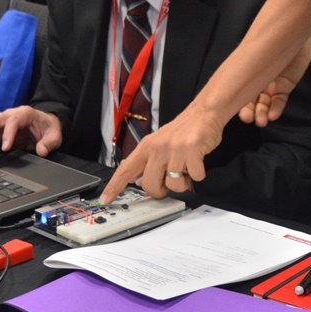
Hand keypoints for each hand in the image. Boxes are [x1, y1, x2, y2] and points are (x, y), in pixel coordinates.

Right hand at [0, 106, 61, 156]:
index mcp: (26, 113)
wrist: (47, 124)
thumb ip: (49, 143)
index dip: (8, 134)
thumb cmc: (49, 129)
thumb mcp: (54, 136)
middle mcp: (13, 114)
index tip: (5, 148)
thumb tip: (41, 151)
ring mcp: (5, 119)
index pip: (14, 121)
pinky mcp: (0, 126)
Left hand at [100, 104, 226, 202]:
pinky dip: (198, 175)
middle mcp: (158, 148)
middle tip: (167, 185)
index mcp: (147, 147)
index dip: (114, 186)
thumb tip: (135, 179)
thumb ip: (147, 161)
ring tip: (185, 171)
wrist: (204, 112)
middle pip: (149, 185)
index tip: (105, 199)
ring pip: (174, 185)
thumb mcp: (159, 142)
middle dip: (160, 191)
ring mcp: (175, 149)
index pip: (125, 169)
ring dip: (183, 184)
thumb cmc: (183, 129)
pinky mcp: (193, 151)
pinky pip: (195, 177)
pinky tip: (197, 163)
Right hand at [238, 36, 310, 125]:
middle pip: (251, 100)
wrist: (294, 32)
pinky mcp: (285, 85)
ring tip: (262, 121)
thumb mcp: (255, 52)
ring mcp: (272, 84)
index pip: (240, 92)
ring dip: (262, 113)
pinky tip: (273, 115)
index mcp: (247, 72)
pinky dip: (276, 109)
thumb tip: (230, 77)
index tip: (237, 113)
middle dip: (250, 111)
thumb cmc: (272, 39)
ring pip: (265, 103)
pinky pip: (279, 101)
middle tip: (249, 118)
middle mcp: (258, 80)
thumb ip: (244, 64)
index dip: (238, 104)